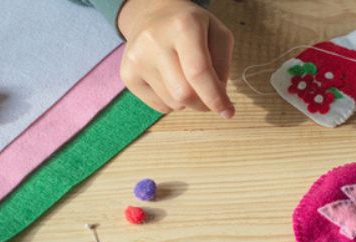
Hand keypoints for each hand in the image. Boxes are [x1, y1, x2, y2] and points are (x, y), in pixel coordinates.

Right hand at [117, 0, 233, 115]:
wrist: (153, 15)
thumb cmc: (192, 27)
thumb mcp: (217, 34)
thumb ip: (223, 65)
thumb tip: (218, 98)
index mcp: (183, 26)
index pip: (198, 72)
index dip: (215, 97)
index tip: (227, 112)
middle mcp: (154, 41)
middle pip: (183, 94)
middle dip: (203, 103)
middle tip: (209, 98)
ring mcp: (137, 58)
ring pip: (172, 103)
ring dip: (187, 101)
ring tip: (186, 79)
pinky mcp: (127, 74)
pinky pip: (159, 106)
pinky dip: (172, 101)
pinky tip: (170, 80)